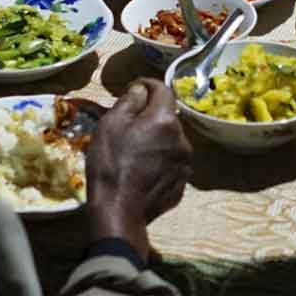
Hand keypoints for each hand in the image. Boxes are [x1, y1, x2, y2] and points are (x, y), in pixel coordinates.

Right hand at [85, 80, 192, 255]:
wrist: (119, 210)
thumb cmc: (110, 163)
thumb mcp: (111, 124)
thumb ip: (129, 100)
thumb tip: (141, 88)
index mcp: (165, 120)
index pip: (163, 89)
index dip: (147, 85)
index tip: (134, 88)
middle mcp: (182, 138)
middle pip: (167, 116)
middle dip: (150, 115)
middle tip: (128, 124)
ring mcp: (185, 163)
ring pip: (170, 140)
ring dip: (156, 138)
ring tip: (134, 150)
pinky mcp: (182, 183)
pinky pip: (171, 161)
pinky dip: (159, 159)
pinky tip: (142, 169)